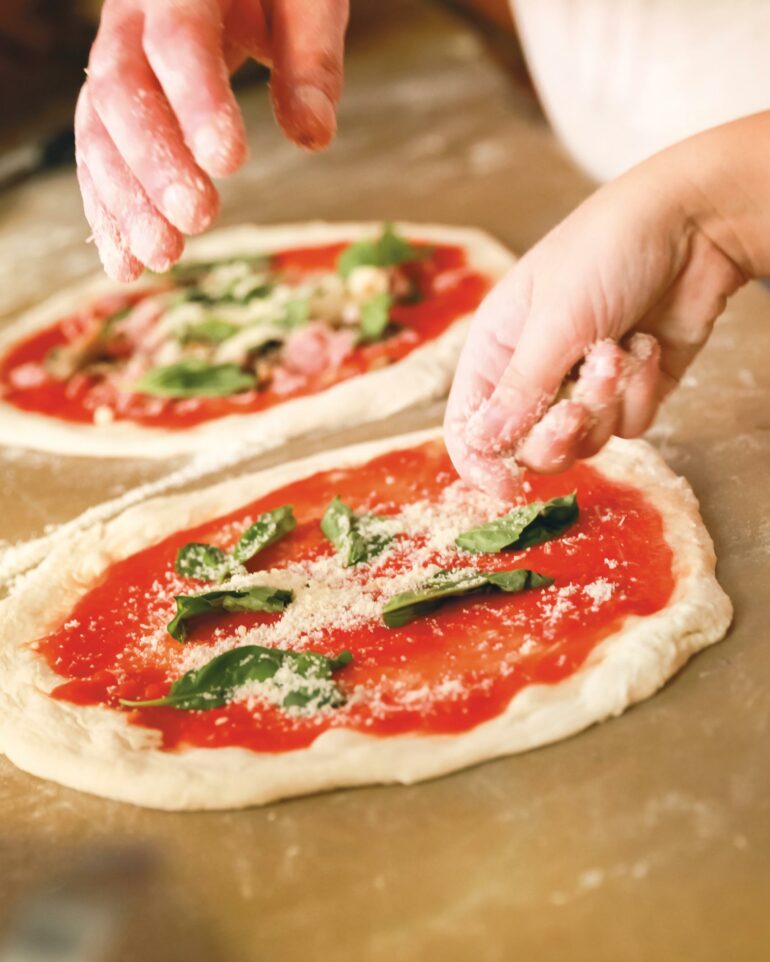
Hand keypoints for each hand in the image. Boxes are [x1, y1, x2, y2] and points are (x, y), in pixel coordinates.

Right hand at [76, 0, 348, 280]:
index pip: (178, 39)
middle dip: (156, 164)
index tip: (228, 162)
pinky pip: (97, 153)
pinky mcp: (113, 101)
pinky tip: (125, 260)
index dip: (197, 100)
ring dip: (125, 200)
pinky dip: (109, 209)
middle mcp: (132, 19)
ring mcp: (115, 59)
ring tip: (160, 256)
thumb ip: (311, 61)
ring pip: (100, 129)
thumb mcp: (307, 0)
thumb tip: (312, 136)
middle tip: (196, 220)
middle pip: (125, 91)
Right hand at [444, 140, 750, 497]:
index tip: (507, 485)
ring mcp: (582, 384)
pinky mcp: (629, 391)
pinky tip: (646, 346)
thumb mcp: (553, 322)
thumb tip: (481, 446)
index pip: (469, 425)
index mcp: (495, 350)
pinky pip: (628, 425)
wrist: (692, 224)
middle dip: (556, 434)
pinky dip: (639, 392)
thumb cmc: (604, 250)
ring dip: (604, 402)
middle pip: (527, 447)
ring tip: (618, 349)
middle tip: (575, 407)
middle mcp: (533, 373)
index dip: (481, 462)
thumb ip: (519, 391)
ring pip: (583, 442)